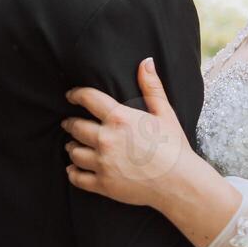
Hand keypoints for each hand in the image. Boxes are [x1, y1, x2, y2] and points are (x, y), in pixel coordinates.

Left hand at [63, 58, 196, 207]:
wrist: (179, 183)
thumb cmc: (174, 146)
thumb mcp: (165, 113)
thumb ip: (152, 87)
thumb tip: (146, 62)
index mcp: (120, 118)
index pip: (88, 99)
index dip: (76, 94)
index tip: (70, 95)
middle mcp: (107, 139)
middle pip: (76, 127)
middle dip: (70, 123)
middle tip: (68, 123)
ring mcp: (103, 163)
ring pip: (74, 152)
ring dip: (71, 147)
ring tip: (72, 145)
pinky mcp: (103, 184)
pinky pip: (77, 177)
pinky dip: (72, 172)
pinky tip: (73, 168)